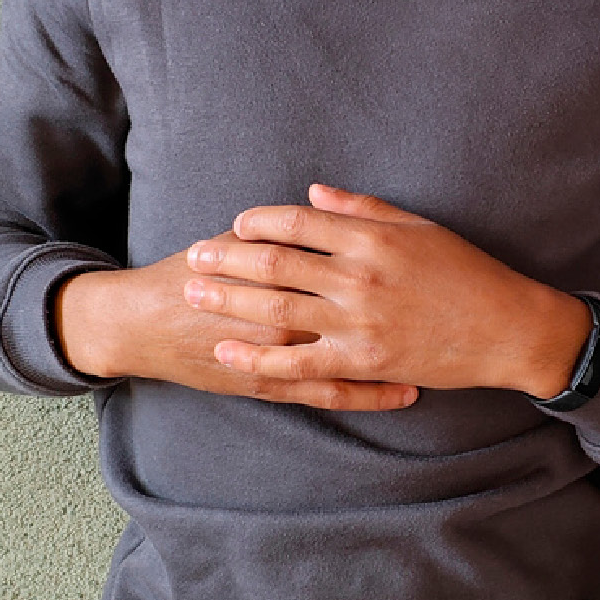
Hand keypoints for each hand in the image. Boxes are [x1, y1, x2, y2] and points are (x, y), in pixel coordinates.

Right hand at [53, 237, 417, 411]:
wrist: (142, 321)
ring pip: (353, 359)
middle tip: (458, 310)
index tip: (440, 268)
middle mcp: (285, 314)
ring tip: (447, 355)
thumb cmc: (194, 271)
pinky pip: (328, 395)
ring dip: (402, 358)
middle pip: (359, 312)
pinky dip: (370, 396)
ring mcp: (278, 356)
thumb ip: (286, 227)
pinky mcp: (269, 387)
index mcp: (281, 270)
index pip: (349, 264)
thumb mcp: (239, 237)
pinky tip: (405, 393)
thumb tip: (326, 204)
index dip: (398, 268)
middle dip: (409, 313)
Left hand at [180, 185, 592, 405]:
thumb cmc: (468, 273)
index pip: (299, 222)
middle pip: (276, 262)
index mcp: (373, 238)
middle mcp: (359, 277)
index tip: (237, 224)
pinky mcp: (361, 362)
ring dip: (229, 298)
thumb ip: (364, 209)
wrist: (506, 329)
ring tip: (195, 291)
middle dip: (228, 257)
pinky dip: (257, 356)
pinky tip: (228, 350)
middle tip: (195, 254)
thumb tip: (313, 194)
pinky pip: (297, 362)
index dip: (260, 221)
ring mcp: (358, 322)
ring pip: (276, 307)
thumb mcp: (421, 228)